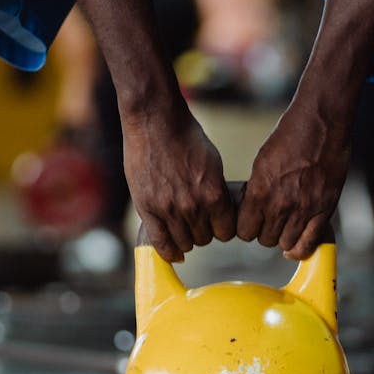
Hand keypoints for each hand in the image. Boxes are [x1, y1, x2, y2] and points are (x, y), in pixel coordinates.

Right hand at [123, 105, 235, 261]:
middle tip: (197, 222)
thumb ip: (215, 191)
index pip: (225, 232)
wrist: (155, 122)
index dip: (222, 228)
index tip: (217, 224)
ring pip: (184, 243)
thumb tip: (219, 212)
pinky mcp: (147, 209)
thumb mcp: (213, 164)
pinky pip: (160, 243)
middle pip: (204, 239)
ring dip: (186, 239)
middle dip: (203, 231)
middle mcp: (193, 206)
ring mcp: (169, 210)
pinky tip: (172, 251)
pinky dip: (168, 251)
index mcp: (214, 194)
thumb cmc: (186, 137)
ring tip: (183, 229)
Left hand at [238, 103, 351, 259]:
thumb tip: (251, 208)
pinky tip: (297, 245)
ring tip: (285, 226)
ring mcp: (304, 209)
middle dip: (264, 231)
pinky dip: (302, 248)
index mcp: (261, 191)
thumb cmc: (291, 136)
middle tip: (269, 220)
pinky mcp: (325, 209)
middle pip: (265, 239)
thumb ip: (257, 188)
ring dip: (283, 237)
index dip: (246, 227)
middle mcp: (281, 204)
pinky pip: (311, 243)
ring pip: (286, 244)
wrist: (322, 123)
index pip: (244, 231)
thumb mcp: (262, 161)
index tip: (250, 221)